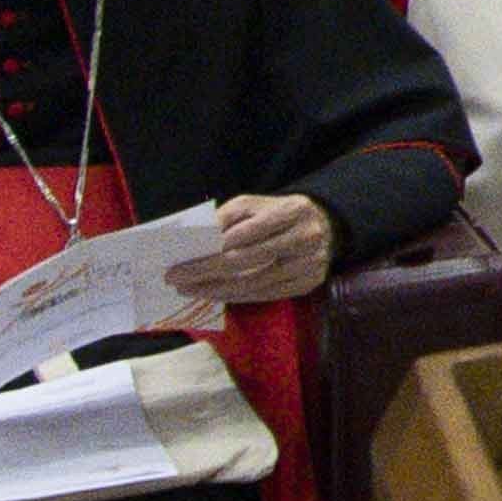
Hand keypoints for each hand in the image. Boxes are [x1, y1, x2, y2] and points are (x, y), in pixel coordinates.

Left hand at [163, 191, 334, 307]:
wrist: (325, 227)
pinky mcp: (307, 284)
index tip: (180, 260)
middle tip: (176, 278)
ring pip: (253, 283)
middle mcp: (305, 238)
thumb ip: (228, 217)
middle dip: (205, 271)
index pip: (245, 233)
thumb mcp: (256, 204)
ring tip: (189, 289)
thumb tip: (195, 239)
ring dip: (216, 289)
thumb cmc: (279, 214)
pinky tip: (214, 294)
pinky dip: (235, 297)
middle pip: (246, 260)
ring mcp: (308, 264)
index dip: (211, 249)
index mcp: (292, 211)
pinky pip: (264, 295)